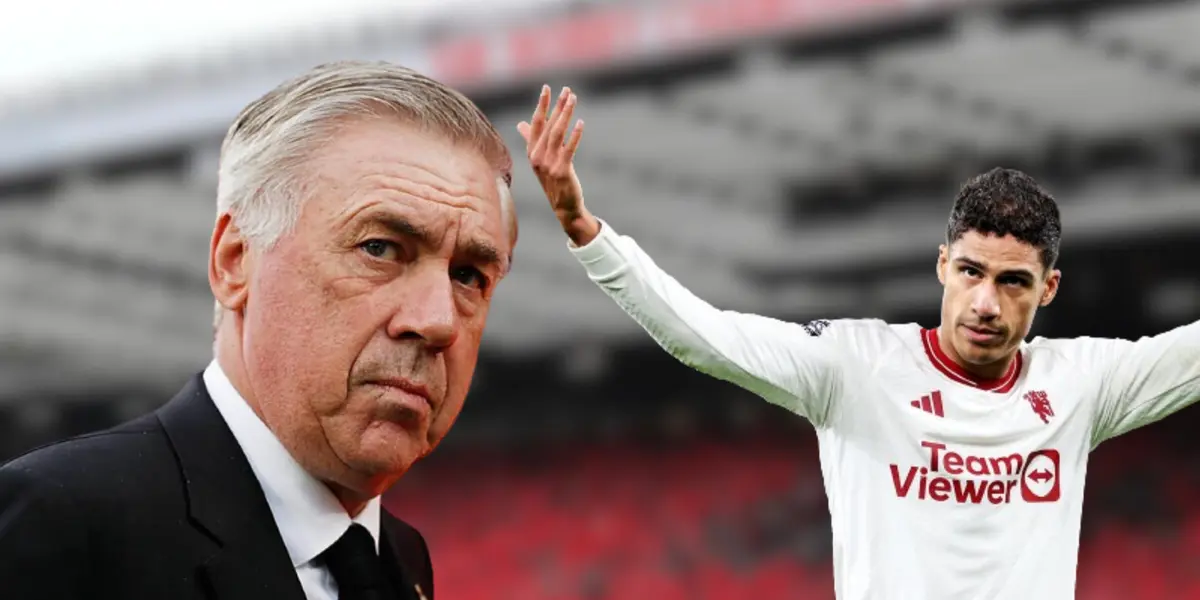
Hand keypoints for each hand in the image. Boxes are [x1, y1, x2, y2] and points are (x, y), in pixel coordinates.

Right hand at [518, 85, 598, 245]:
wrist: (563, 206)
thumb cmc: (553, 180)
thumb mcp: (540, 159)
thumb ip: (531, 139)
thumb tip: (521, 123)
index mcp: (531, 151)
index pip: (535, 123)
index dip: (542, 105)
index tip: (547, 88)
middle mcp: (537, 156)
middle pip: (548, 125)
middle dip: (558, 106)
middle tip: (567, 90)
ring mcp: (548, 164)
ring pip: (557, 133)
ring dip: (566, 114)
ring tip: (573, 99)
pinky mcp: (562, 171)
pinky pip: (569, 149)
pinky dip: (575, 135)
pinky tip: (581, 122)